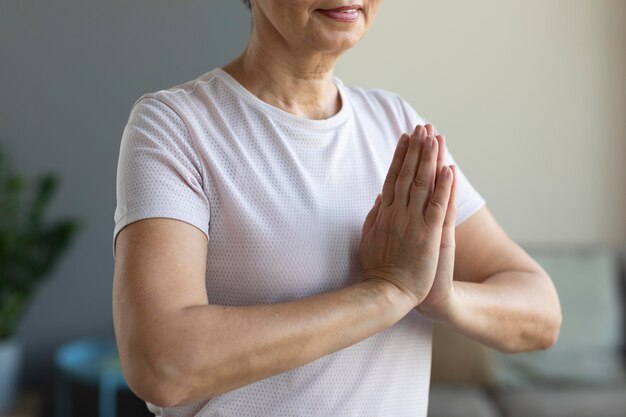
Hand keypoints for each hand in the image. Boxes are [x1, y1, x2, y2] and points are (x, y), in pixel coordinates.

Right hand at [359, 124, 454, 306]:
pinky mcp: (429, 235)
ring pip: (422, 184)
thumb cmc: (378, 269)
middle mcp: (398, 213)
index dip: (399, 156)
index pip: (392, 177)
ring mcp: (413, 223)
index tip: (405, 137)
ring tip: (434, 137)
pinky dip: (443, 187)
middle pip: (407, 175)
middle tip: (422, 127)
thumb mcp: (368, 239)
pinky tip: (448, 169)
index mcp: (384, 213)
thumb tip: (379, 196)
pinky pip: (438, 206)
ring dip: (429, 160)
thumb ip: (374, 216)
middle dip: (416, 149)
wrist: (388, 294)